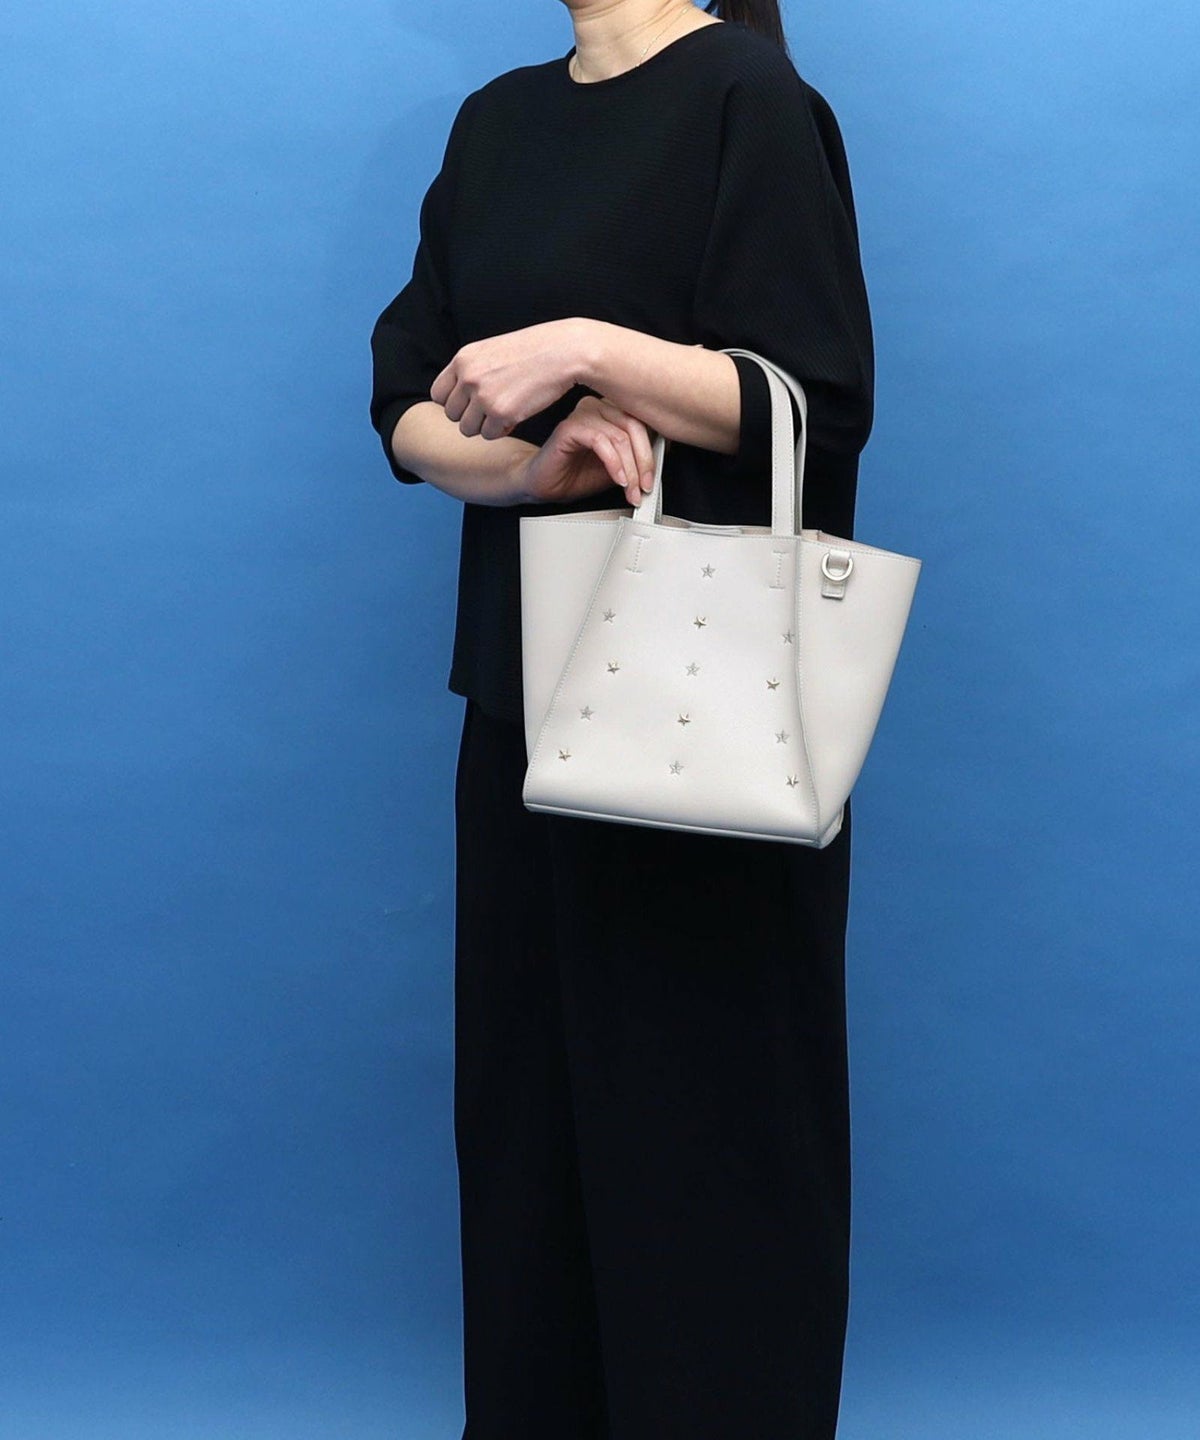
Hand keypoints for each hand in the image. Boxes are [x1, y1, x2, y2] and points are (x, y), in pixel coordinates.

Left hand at [430, 319, 589, 440]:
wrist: (564, 352)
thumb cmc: (533, 351)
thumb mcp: (492, 351)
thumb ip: (472, 371)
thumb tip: (459, 397)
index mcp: (463, 359)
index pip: (438, 394)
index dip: (454, 402)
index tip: (472, 403)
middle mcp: (468, 377)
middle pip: (452, 415)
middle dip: (471, 417)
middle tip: (492, 410)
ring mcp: (483, 396)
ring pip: (468, 429)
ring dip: (485, 426)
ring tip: (505, 412)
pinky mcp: (501, 413)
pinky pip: (490, 435)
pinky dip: (503, 430)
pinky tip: (517, 414)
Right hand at [511, 394, 656, 508]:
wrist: (546, 485)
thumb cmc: (577, 474)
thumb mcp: (619, 467)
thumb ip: (638, 457)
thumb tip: (664, 455)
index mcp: (612, 410)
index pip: (644, 420)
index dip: (656, 447)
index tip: (658, 472)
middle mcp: (599, 406)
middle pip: (635, 426)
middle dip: (645, 461)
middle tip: (645, 486)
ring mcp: (583, 414)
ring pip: (620, 436)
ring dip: (630, 468)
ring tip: (630, 489)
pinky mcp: (569, 427)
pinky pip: (600, 441)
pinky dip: (613, 463)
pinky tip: (617, 478)